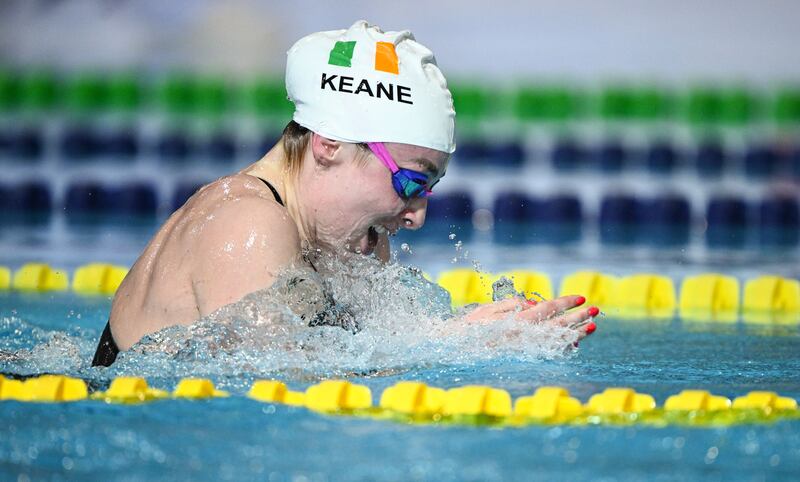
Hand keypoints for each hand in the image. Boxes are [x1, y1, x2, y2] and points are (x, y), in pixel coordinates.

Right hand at [461, 294, 598, 341]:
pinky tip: (574, 342)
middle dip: (578, 317)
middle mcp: (523, 337)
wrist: (453, 351)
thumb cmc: (467, 327)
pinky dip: (562, 347)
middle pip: (557, 325)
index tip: (582, 297)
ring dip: (576, 333)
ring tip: (592, 327)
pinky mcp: (522, 359)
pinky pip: (547, 353)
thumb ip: (511, 306)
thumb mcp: (486, 310)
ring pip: (556, 341)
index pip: (547, 309)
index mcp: (515, 322)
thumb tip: (534, 305)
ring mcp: (524, 350)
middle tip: (597, 310)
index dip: (566, 302)